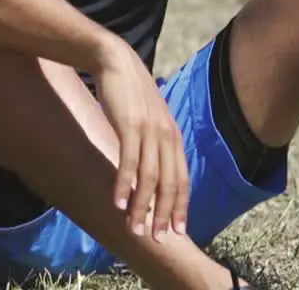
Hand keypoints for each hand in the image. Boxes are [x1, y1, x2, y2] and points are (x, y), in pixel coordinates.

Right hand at [90, 41, 188, 240]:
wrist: (115, 61)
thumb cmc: (128, 92)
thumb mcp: (147, 118)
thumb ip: (153, 141)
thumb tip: (150, 167)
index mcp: (173, 136)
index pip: (182, 179)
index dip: (180, 206)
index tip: (176, 230)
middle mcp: (166, 136)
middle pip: (169, 183)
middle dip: (163, 213)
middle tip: (156, 237)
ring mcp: (149, 131)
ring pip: (149, 177)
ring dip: (142, 206)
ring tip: (134, 228)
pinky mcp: (129, 125)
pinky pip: (129, 161)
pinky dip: (125, 184)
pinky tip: (118, 202)